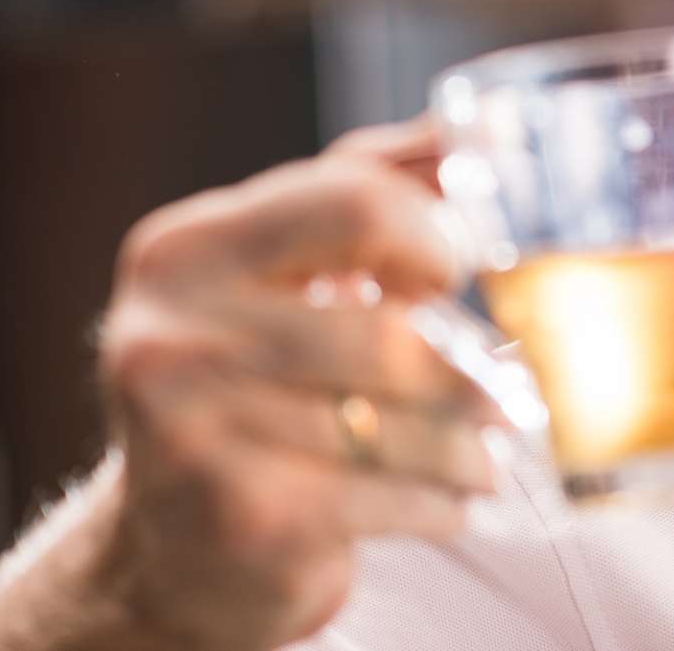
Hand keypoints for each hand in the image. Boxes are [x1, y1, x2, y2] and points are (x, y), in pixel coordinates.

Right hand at [0, 118, 506, 650]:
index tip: (452, 275)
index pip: (355, 203)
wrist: (173, 545)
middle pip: (387, 335)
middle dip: (467, 373)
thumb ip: (378, 184)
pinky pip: (385, 498)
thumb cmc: (254, 377)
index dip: (432, 239)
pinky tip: (452, 505)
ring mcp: (192, 431)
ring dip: (468, 449)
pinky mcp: (237, 517)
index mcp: (186, 248)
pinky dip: (440, 505)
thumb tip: (484, 129)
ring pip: (395, 425)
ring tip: (488, 455)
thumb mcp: (293, 265)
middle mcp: (168, 333)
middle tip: (504, 394)